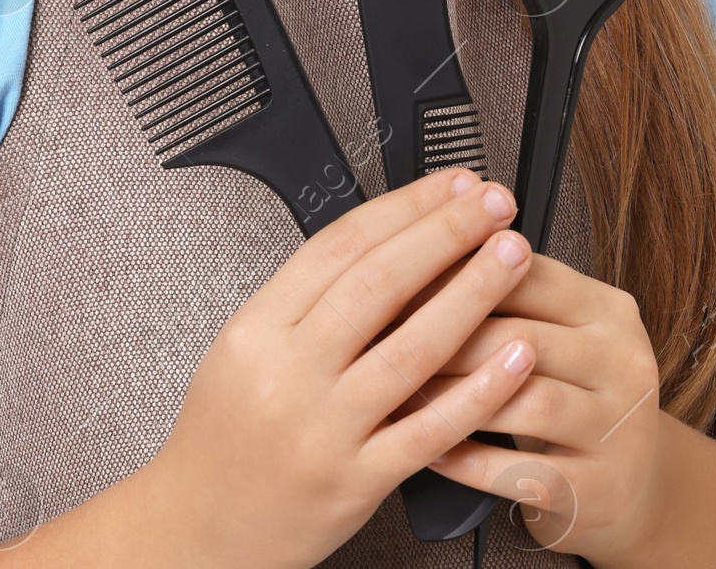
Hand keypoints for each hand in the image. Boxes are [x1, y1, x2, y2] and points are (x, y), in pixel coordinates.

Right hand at [135, 169, 537, 568]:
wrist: (197, 529)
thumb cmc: (225, 436)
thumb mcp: (243, 349)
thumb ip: (307, 302)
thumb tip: (390, 241)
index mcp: (258, 328)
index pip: (341, 245)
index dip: (405, 207)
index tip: (451, 185)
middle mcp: (289, 374)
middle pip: (380, 284)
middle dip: (447, 233)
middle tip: (494, 203)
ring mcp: (325, 430)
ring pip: (413, 349)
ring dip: (474, 293)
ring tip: (513, 254)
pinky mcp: (356, 483)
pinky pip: (431, 430)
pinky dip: (481, 390)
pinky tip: (517, 356)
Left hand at [408, 253, 664, 561]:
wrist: (632, 485)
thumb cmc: (572, 394)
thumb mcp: (559, 334)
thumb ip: (508, 296)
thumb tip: (418, 256)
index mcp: (607, 309)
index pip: (529, 273)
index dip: (458, 273)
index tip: (400, 278)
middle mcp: (624, 361)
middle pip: (522, 334)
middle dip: (445, 336)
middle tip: (387, 338)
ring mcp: (620, 429)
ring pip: (526, 401)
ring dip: (455, 398)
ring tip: (402, 394)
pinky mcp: (602, 489)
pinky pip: (523, 472)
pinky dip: (470, 460)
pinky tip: (432, 450)